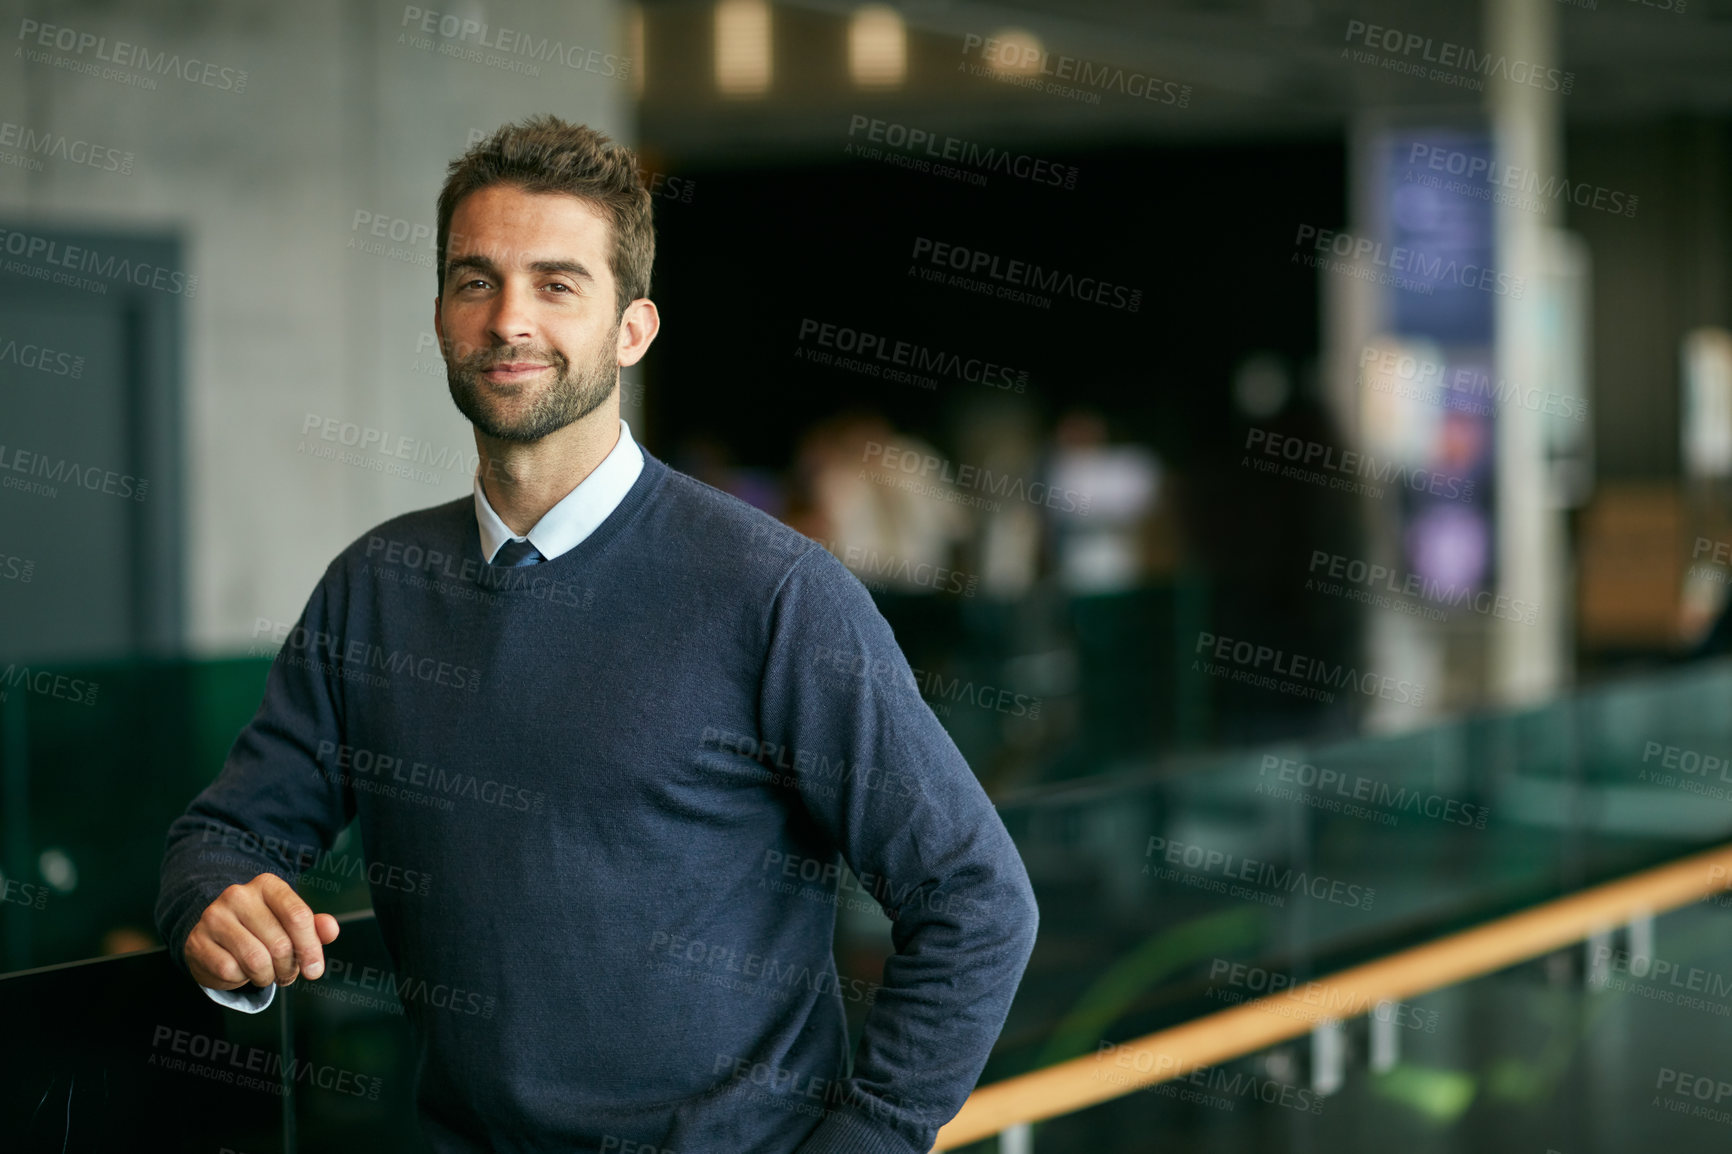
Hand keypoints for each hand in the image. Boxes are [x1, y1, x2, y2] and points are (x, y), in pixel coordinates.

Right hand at [185, 873, 339, 990]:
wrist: (213, 934)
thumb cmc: (259, 929)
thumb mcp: (288, 923)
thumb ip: (314, 926)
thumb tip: (331, 930)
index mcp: (267, 885)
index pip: (298, 916)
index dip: (310, 948)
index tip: (315, 970)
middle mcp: (238, 895)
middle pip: (279, 944)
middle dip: (288, 968)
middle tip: (286, 974)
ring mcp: (214, 916)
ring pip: (255, 961)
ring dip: (266, 977)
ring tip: (266, 974)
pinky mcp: (197, 941)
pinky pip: (230, 971)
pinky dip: (240, 979)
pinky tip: (240, 970)